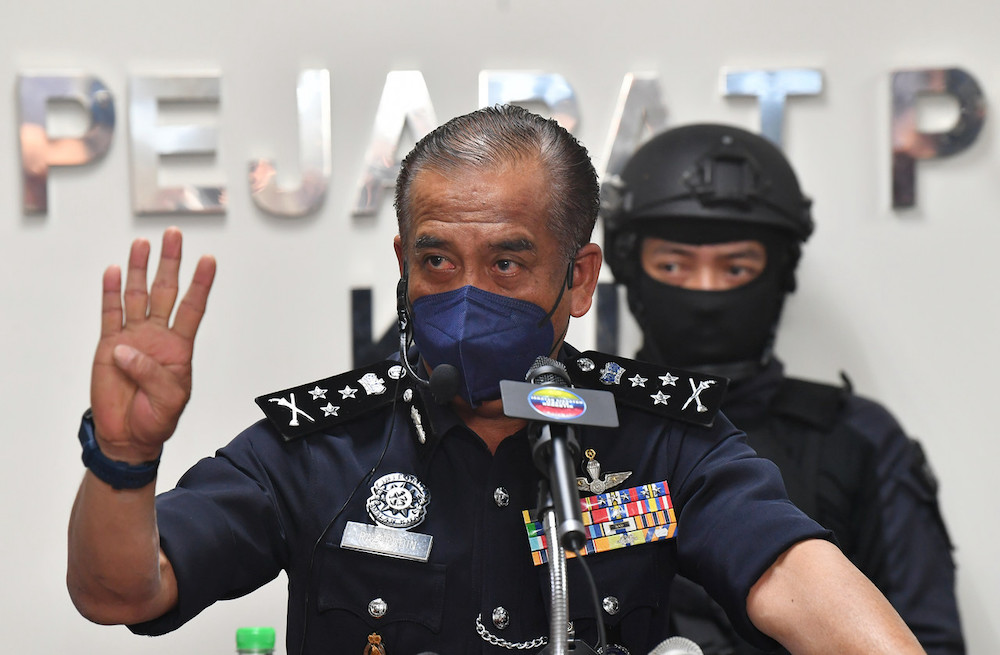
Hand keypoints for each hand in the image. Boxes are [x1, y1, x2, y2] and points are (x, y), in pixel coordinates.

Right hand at [90, 227, 215, 462]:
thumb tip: (126, 348)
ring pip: (137, 295)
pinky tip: (113, 271)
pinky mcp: (108, 345)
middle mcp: (158, 335)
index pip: (193, 307)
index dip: (201, 284)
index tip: (209, 260)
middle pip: (165, 291)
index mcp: (180, 346)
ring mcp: (133, 337)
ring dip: (139, 269)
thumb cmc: (157, 417)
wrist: (129, 435)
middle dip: (170, 262)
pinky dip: (111, 292)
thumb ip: (151, 372)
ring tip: (142, 243)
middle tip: (174, 235)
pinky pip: (110, 313)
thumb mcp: (169, 398)